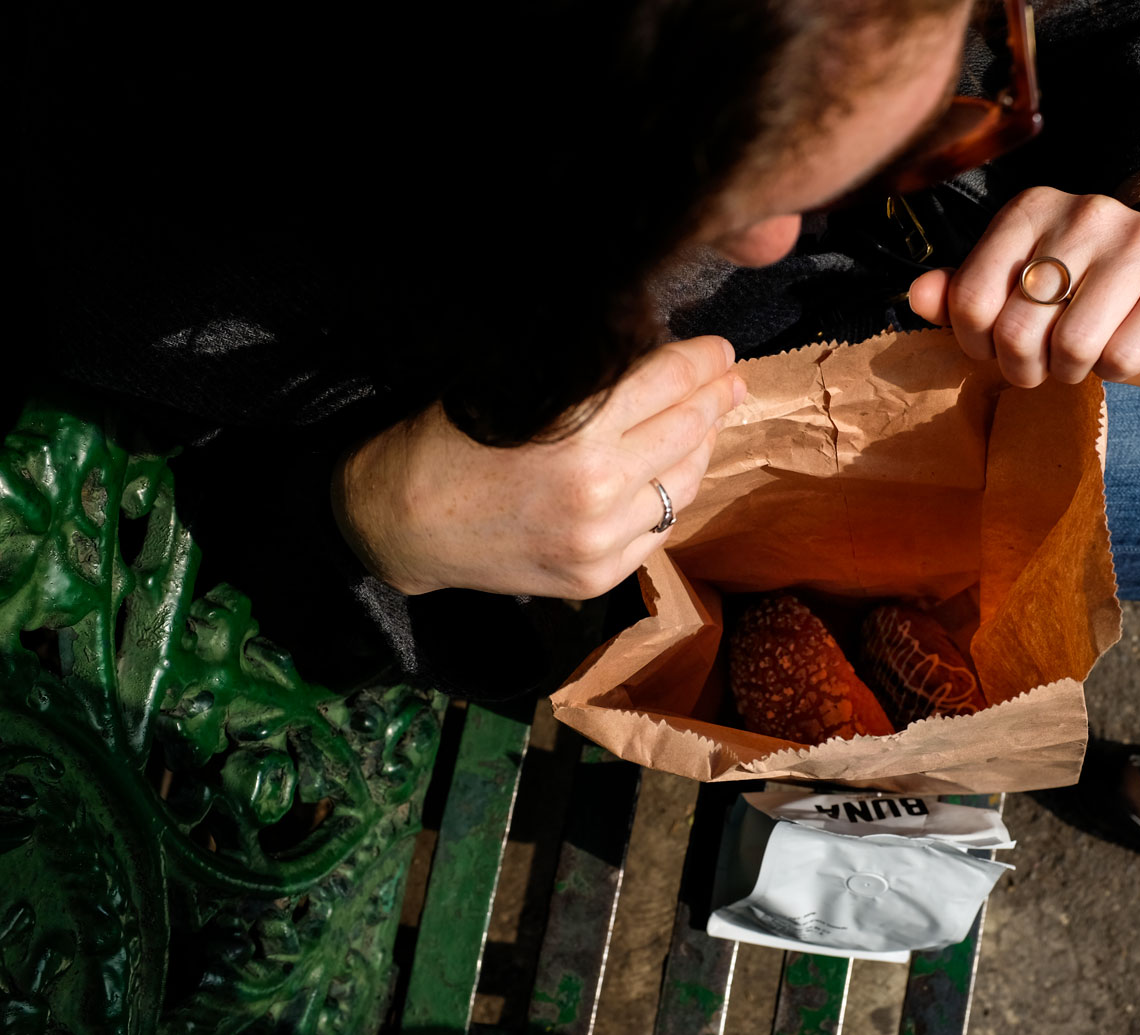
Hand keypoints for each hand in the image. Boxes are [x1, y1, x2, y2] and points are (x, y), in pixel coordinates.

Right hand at [334, 335, 745, 598]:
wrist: (401, 523)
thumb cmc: (444, 442)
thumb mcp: (511, 389)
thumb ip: (585, 376)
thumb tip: (649, 346)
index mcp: (577, 433)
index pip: (667, 381)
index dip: (700, 359)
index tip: (718, 350)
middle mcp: (600, 489)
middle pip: (687, 429)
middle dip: (715, 397)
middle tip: (730, 379)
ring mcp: (603, 540)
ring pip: (684, 483)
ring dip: (702, 446)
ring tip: (708, 421)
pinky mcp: (599, 575)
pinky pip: (660, 527)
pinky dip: (672, 493)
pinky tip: (674, 470)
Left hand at [908, 187, 1139, 389]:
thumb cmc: (1079, 296)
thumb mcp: (1014, 288)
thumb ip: (962, 293)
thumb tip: (916, 296)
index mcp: (1032, 208)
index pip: (970, 297)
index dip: (974, 343)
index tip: (993, 347)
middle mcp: (1086, 213)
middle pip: (1016, 328)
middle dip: (1020, 367)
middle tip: (1038, 366)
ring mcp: (1139, 242)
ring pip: (1072, 345)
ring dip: (1068, 371)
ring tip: (1077, 358)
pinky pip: (1121, 356)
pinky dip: (1115, 371)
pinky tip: (1122, 349)